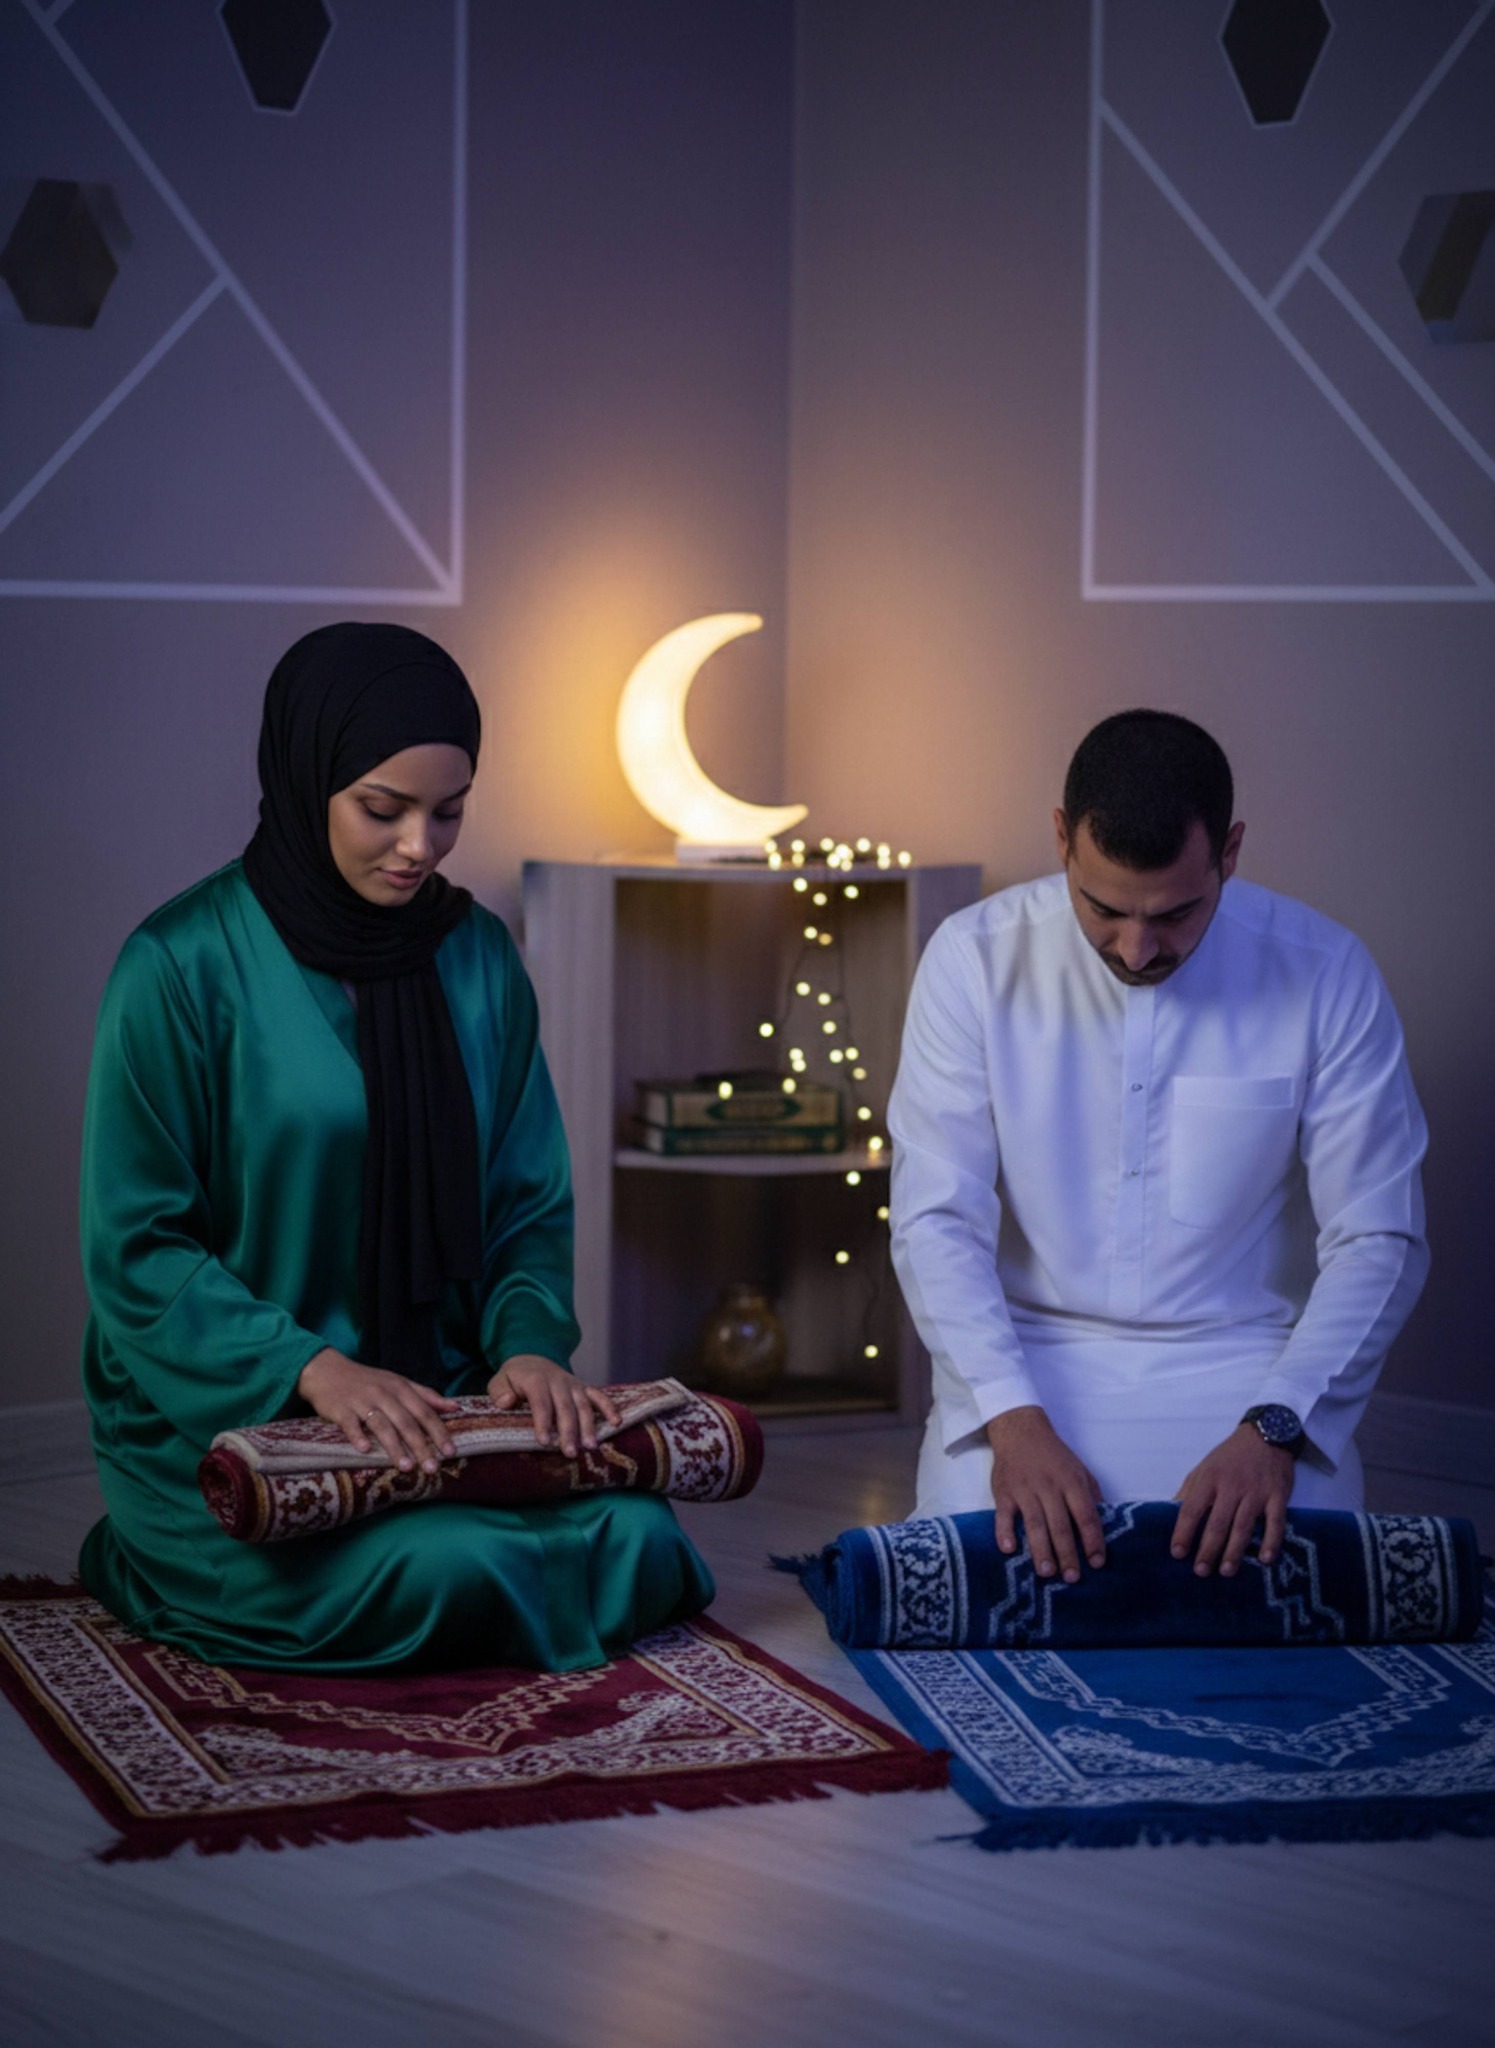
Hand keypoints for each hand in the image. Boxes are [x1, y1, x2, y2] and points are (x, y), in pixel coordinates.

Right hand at [297, 1348, 459, 1472]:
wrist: (328, 1370)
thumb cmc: (368, 1381)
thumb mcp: (398, 1383)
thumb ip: (426, 1395)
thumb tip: (456, 1407)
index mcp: (401, 1388)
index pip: (425, 1412)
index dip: (439, 1432)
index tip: (451, 1452)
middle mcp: (384, 1394)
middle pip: (407, 1422)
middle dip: (421, 1446)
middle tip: (432, 1467)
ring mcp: (362, 1402)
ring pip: (382, 1425)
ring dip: (395, 1447)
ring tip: (407, 1467)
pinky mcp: (341, 1409)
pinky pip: (351, 1424)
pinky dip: (358, 1436)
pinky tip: (365, 1450)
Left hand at [488, 1355, 619, 1458]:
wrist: (531, 1360)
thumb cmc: (514, 1379)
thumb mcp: (499, 1381)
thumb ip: (500, 1391)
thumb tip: (506, 1402)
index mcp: (536, 1379)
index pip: (541, 1401)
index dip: (543, 1421)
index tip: (544, 1441)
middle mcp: (558, 1380)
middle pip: (565, 1406)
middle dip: (569, 1430)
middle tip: (570, 1452)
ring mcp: (573, 1384)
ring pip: (583, 1404)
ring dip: (588, 1425)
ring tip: (591, 1447)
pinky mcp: (584, 1388)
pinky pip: (599, 1396)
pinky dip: (609, 1408)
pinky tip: (616, 1423)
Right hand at [987, 1405, 1106, 1583]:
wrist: (1020, 1430)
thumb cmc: (1054, 1455)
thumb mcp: (1080, 1470)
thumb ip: (1092, 1495)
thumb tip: (1105, 1523)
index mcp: (1071, 1482)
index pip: (1086, 1515)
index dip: (1093, 1540)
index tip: (1097, 1562)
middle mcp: (1049, 1486)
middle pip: (1060, 1524)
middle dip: (1067, 1553)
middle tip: (1072, 1578)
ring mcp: (1025, 1489)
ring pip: (1034, 1523)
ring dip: (1041, 1549)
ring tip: (1046, 1572)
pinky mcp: (1004, 1492)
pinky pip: (1003, 1514)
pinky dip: (1004, 1531)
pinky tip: (1008, 1549)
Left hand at [1171, 1425, 1294, 1576]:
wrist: (1267, 1435)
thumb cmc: (1231, 1456)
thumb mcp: (1204, 1468)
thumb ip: (1189, 1491)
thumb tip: (1169, 1513)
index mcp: (1209, 1479)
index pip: (1192, 1509)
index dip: (1183, 1532)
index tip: (1177, 1553)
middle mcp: (1231, 1486)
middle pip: (1217, 1522)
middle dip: (1208, 1549)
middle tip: (1200, 1571)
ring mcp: (1256, 1491)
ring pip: (1243, 1525)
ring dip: (1234, 1551)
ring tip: (1225, 1571)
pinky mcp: (1278, 1495)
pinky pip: (1275, 1522)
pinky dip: (1271, 1541)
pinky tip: (1265, 1560)